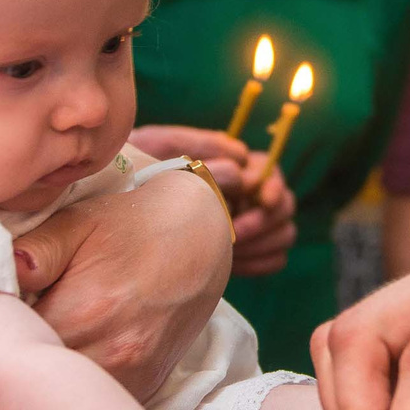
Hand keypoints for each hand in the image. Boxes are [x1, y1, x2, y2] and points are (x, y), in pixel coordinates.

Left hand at [15, 164, 231, 399]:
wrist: (199, 237)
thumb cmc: (131, 223)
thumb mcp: (79, 221)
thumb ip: (34, 250)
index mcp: (84, 310)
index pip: (13, 346)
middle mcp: (110, 352)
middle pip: (38, 382)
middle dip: (17, 362)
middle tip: (2, 338)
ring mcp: (132, 375)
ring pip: (67, 400)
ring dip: (47, 381)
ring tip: (35, 350)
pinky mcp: (145, 386)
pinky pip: (97, 402)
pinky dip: (78, 388)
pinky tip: (69, 360)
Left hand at [131, 124, 299, 278]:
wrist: (123, 217)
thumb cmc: (139, 170)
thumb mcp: (161, 147)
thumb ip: (199, 146)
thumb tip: (239, 160)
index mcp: (235, 166)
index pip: (271, 171)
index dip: (271, 185)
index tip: (259, 198)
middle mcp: (250, 195)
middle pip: (286, 205)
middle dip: (265, 220)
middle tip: (234, 234)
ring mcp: (252, 225)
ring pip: (285, 234)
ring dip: (263, 243)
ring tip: (229, 249)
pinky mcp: (249, 253)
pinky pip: (276, 260)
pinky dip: (261, 263)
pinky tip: (233, 264)